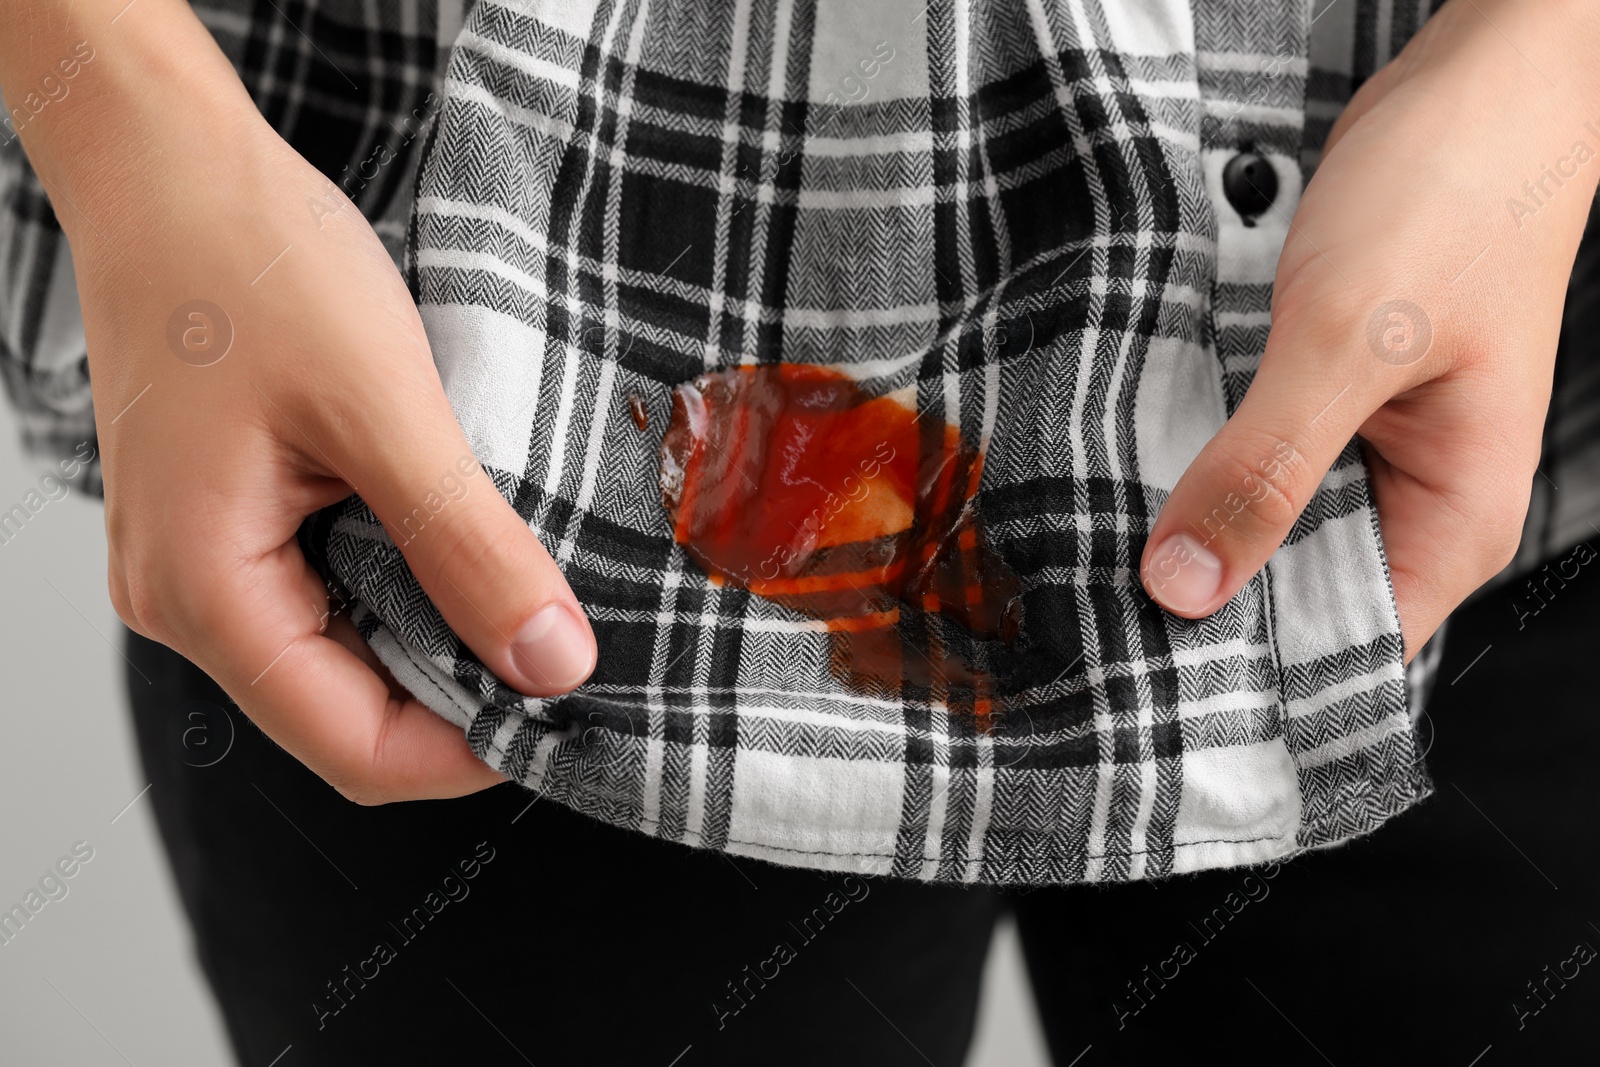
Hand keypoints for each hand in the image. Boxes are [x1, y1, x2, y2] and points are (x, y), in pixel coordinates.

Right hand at [8, 0, 595, 802]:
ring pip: (347, 658)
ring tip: (527, 592)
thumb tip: (552, 663)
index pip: (355, 748)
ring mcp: (206, 562)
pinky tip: (465, 545)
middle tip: (568, 647)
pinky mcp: (233, 522)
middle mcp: (188, 599)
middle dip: (465, 699)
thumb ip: (469, 549)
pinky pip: (332, 595)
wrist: (170, 164)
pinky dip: (410, 586)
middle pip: (350, 716)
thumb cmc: (250, 262)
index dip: (473, 753)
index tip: (571, 709)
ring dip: (442, 640)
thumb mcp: (384, 410)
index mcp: (204, 592)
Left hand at [1140, 0, 1599, 661]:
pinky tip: (1132, 469)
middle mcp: (1414, 504)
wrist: (1472, 85)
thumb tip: (1185, 584)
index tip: (1150, 681)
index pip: (1349, 653)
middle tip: (1091, 616)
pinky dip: (1199, 465)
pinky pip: (1252, 461)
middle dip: (1203, 605)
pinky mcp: (1324, 402)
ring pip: (1264, 528)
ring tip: (1095, 547)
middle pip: (1296, 601)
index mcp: (1453, 523)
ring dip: (1192, 529)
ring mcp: (1368, 453)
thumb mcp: (1348, 342)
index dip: (1251, 674)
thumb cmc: (1454, 199)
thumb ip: (1266, 468)